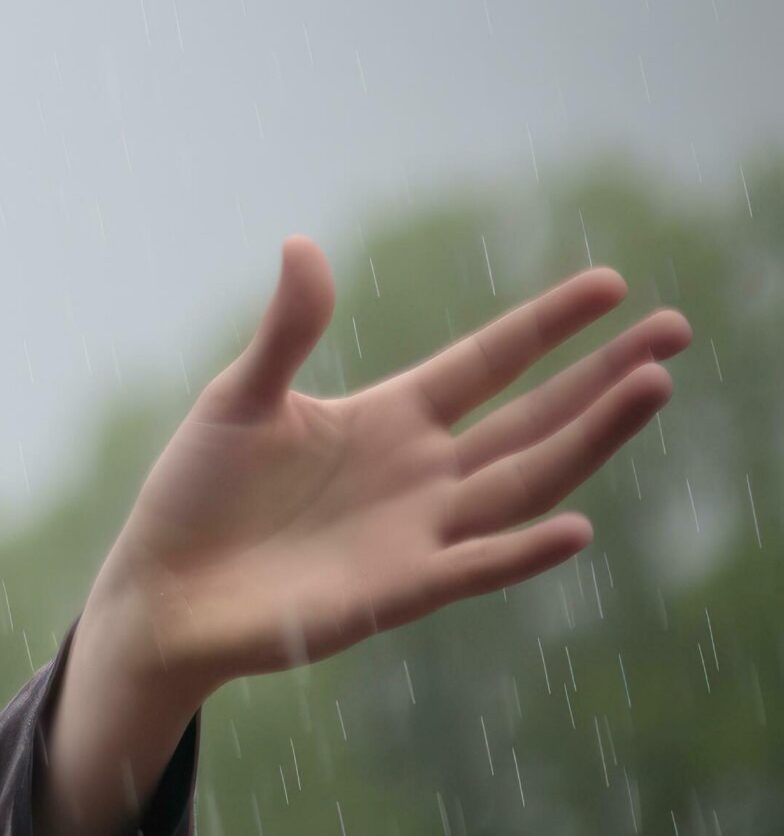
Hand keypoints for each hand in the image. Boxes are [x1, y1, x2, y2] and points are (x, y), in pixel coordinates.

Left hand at [86, 236, 691, 698]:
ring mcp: (418, 532)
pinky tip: (578, 526)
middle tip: (674, 330)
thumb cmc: (196, 495)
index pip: (488, 362)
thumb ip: (285, 332)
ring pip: (525, 481)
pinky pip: (475, 566)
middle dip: (602, 377)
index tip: (611, 284)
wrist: (161, 590)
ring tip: (652, 388)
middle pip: (531, 418)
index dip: (547, 326)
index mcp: (387, 418)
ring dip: (588, 440)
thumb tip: (303, 244)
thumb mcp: (239, 399)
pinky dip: (524, 550)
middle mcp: (420, 472)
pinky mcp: (398, 591)